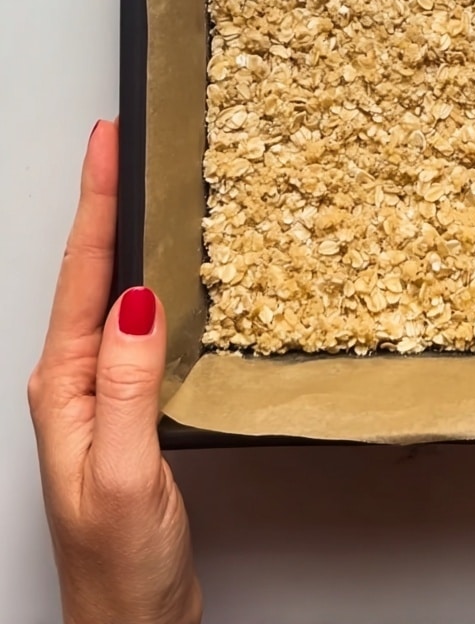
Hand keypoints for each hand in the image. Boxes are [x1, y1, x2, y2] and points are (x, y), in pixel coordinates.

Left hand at [28, 121, 201, 623]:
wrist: (130, 621)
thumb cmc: (121, 562)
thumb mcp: (126, 472)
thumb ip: (127, 385)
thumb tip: (137, 303)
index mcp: (66, 386)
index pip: (83, 276)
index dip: (97, 203)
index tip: (107, 145)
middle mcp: (75, 381)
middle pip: (88, 272)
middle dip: (104, 202)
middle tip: (121, 145)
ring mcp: (98, 392)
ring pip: (110, 293)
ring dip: (121, 235)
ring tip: (138, 187)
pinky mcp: (125, 404)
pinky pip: (134, 324)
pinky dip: (146, 280)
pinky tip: (161, 271)